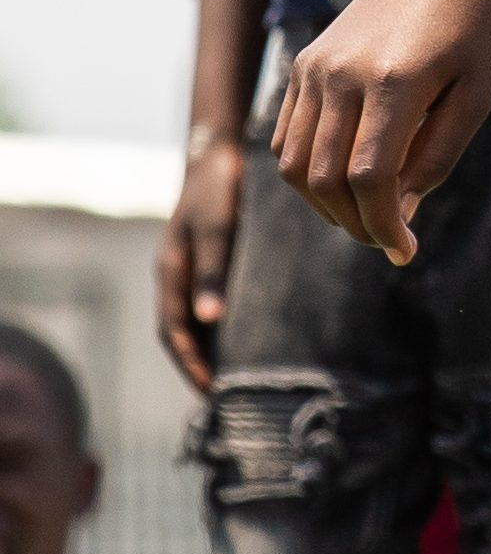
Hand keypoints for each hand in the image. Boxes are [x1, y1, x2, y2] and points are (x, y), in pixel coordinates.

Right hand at [157, 140, 243, 392]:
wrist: (218, 151)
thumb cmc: (217, 188)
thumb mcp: (217, 228)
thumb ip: (214, 270)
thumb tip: (211, 321)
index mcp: (173, 274)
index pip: (175, 333)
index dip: (191, 365)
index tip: (212, 395)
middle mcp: (181, 277)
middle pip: (185, 334)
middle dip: (201, 366)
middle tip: (229, 402)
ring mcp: (195, 270)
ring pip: (200, 321)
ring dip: (215, 349)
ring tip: (244, 379)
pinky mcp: (215, 261)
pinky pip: (215, 303)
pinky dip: (228, 326)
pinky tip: (255, 336)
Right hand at [270, 0, 490, 262]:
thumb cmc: (471, 30)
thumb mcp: (475, 97)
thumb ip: (436, 159)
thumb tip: (400, 215)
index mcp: (394, 83)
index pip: (369, 178)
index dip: (383, 225)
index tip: (404, 251)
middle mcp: (343, 76)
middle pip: (325, 179)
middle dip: (355, 224)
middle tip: (388, 240)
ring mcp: (315, 68)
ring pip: (295, 165)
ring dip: (325, 205)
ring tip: (366, 215)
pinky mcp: (303, 64)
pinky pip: (287, 137)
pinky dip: (307, 172)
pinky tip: (344, 182)